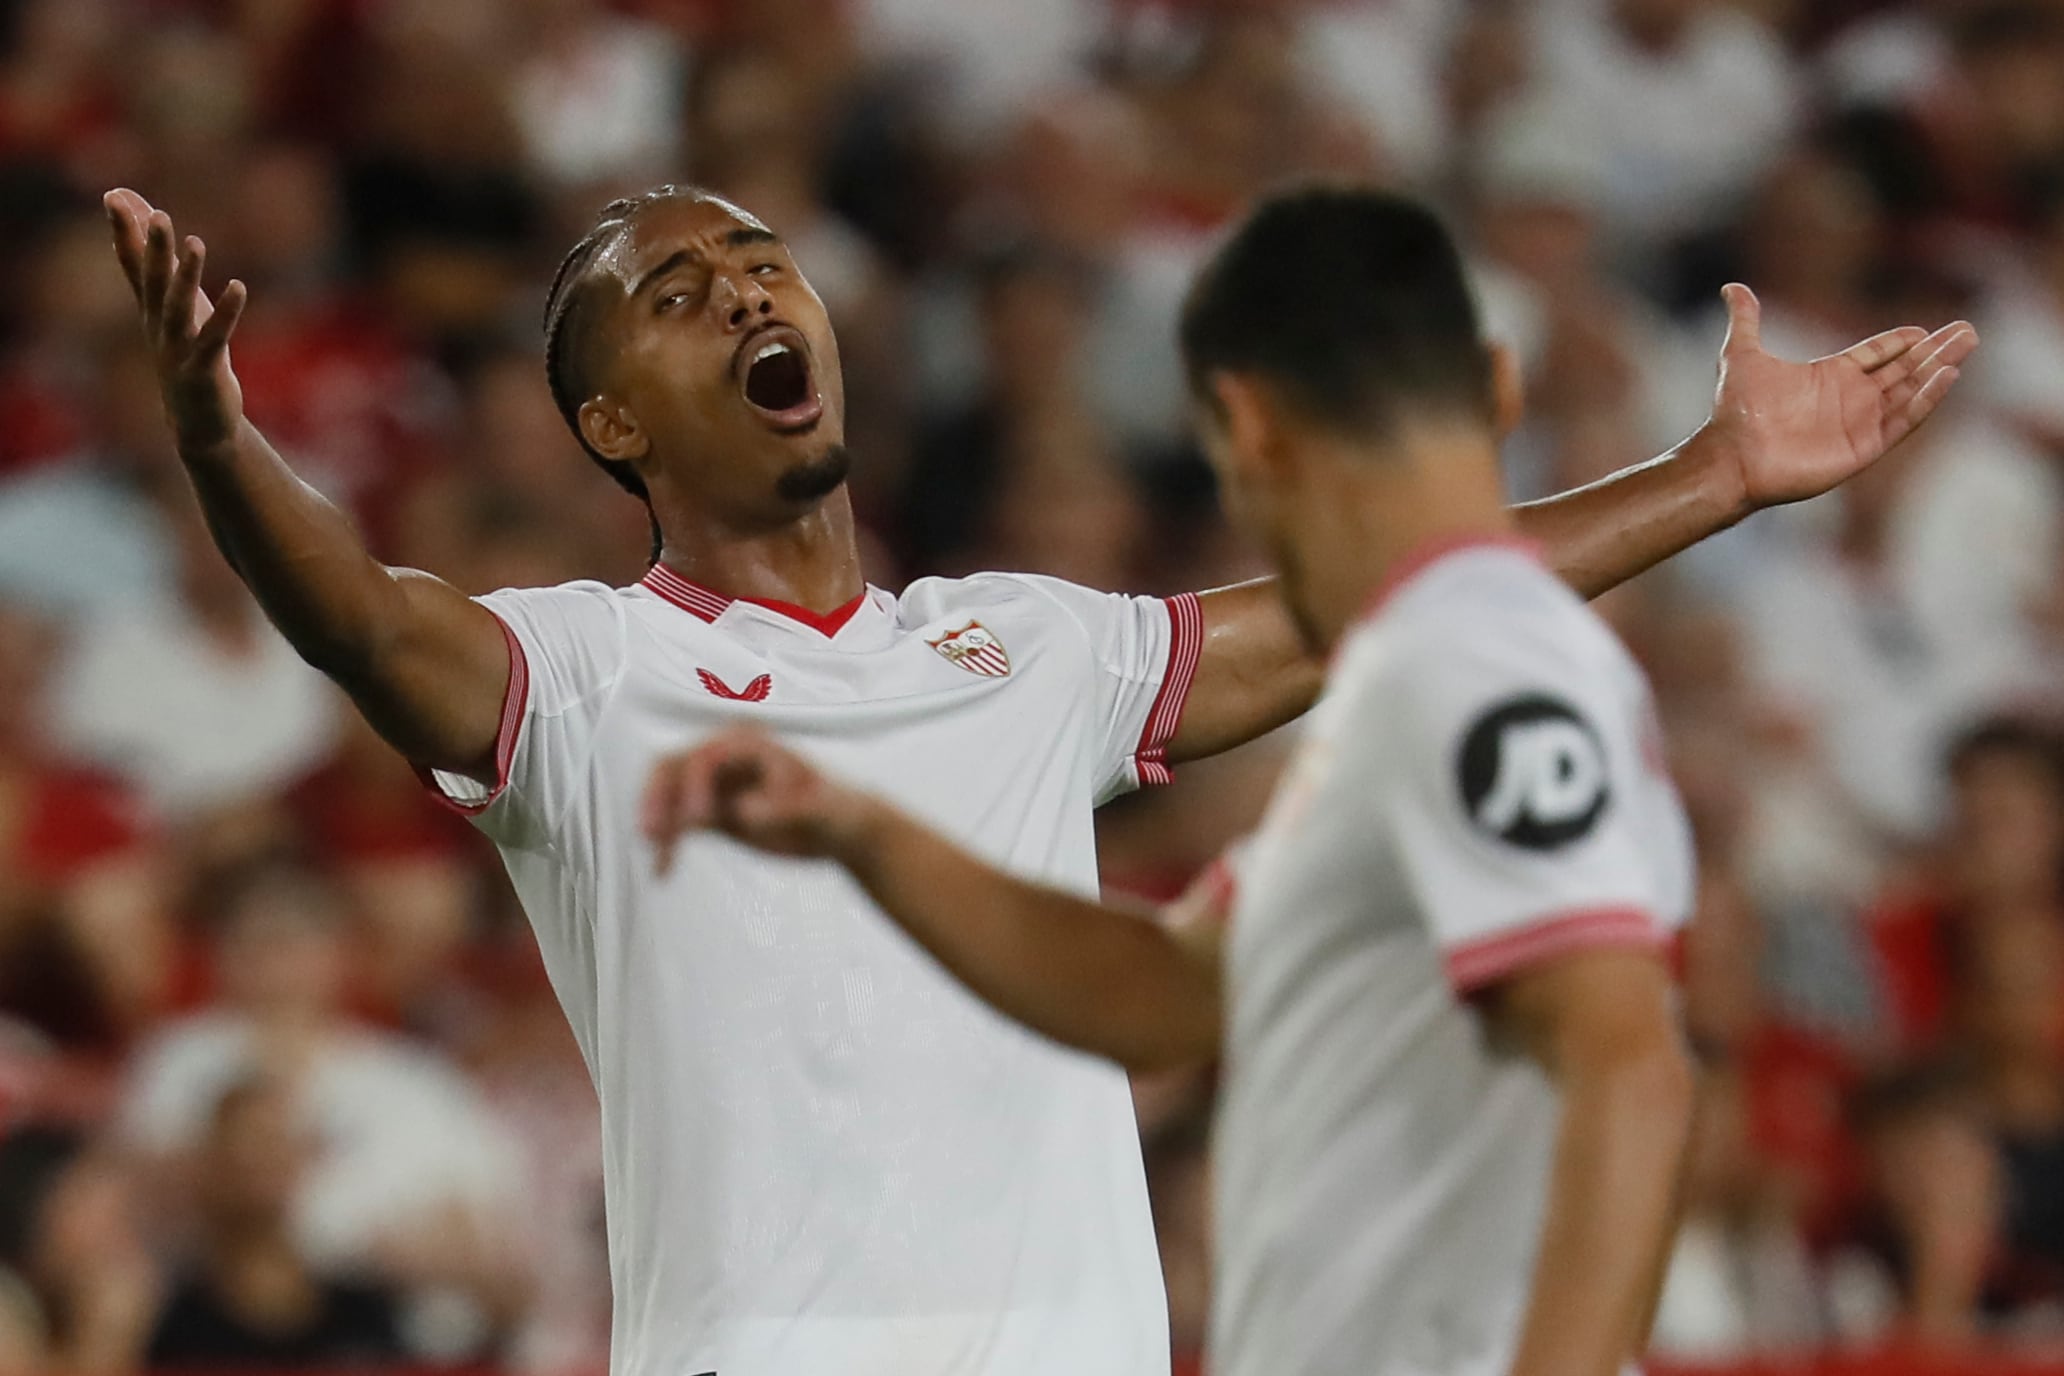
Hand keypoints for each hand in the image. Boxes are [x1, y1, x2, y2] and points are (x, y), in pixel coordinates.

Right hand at [103, 188, 249, 454]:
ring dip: (185, 276)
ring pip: (178, 308)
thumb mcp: (175, 314)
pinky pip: (214, 338)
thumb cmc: (189, 359)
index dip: (124, 232)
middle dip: (153, 248)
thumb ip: (161, 274)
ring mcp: (177, 351)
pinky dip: (226, 312)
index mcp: (151, 312)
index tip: (114, 196)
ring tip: (195, 242)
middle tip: (158, 215)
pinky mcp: (202, 371)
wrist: (198, 425)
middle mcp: (158, 328)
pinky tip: (238, 286)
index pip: (133, 266)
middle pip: (153, 282)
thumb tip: (145, 227)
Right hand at [641, 729, 882, 871]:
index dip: (694, 785)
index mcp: (751, 746)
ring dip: (657, 821)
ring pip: (669, 795)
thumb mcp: (819, 809)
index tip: (696, 818)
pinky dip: (668, 843)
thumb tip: (744, 809)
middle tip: (653, 831)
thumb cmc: (837, 809)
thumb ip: (784, 807)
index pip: (706, 757)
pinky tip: (663, 869)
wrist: (843, 830)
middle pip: (673, 767)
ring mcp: (718, 786)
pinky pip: (678, 823)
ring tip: (657, 854)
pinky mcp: (715, 813)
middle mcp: (727, 760)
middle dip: (658, 796)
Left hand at [1700, 284, 1978, 511]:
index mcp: (1829, 376)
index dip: (1899, 342)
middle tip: (1966, 330)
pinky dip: (1926, 399)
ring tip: (1967, 344)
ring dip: (1939, 368)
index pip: (1875, 355)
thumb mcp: (1742, 354)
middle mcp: (1849, 399)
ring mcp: (1859, 424)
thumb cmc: (1737, 411)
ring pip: (1910, 391)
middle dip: (1934, 350)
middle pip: (1902, 370)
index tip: (1923, 329)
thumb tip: (1731, 287)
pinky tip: (1947, 375)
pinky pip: (1904, 420)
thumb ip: (1746, 320)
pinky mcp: (1865, 447)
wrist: (1733, 456)